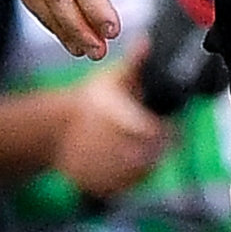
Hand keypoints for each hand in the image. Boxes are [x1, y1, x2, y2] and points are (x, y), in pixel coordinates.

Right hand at [53, 43, 171, 198]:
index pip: (147, 130)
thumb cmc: (89, 102)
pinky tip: (139, 169)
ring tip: (157, 154)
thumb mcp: (111, 78)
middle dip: (161, 150)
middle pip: (144, 155)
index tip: (176, 128)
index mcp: (110, 116)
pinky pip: (118, 189)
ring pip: (133, 175)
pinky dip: (132, 182)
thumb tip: (147, 42)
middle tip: (173, 142)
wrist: (54, 130)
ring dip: (149, 167)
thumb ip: (134, 63)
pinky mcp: (91, 183)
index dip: (165, 132)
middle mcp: (101, 143)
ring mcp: (95, 166)